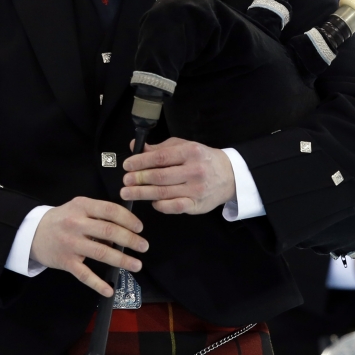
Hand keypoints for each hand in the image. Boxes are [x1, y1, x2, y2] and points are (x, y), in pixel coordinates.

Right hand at [30, 197, 147, 296]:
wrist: (32, 233)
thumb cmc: (62, 219)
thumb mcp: (78, 208)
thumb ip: (99, 214)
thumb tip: (124, 229)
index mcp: (82, 206)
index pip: (110, 210)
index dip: (128, 219)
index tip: (140, 228)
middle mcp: (76, 224)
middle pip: (109, 231)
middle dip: (131, 240)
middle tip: (144, 246)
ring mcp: (70, 244)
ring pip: (101, 253)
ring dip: (122, 260)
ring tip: (136, 265)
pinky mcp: (66, 262)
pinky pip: (84, 274)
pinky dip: (98, 283)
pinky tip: (110, 290)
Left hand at [120, 137, 235, 213]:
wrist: (230, 176)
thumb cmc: (202, 159)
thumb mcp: (184, 147)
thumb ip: (160, 148)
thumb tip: (135, 147)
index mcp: (191, 152)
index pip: (160, 157)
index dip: (141, 162)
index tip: (127, 165)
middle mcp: (195, 171)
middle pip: (160, 176)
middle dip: (139, 179)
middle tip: (125, 181)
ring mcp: (196, 189)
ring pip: (164, 193)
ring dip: (142, 194)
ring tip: (127, 193)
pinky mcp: (197, 205)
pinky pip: (173, 207)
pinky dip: (159, 205)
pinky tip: (151, 202)